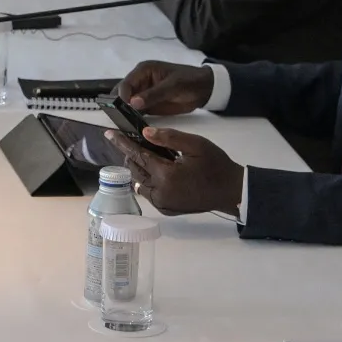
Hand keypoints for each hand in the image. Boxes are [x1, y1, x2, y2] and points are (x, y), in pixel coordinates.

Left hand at [108, 125, 243, 215]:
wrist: (232, 191)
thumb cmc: (216, 165)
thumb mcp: (196, 145)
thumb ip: (169, 137)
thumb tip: (145, 133)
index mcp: (166, 175)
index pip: (138, 155)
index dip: (122, 143)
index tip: (109, 134)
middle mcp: (160, 192)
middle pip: (135, 170)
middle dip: (131, 154)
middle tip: (134, 141)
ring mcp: (163, 203)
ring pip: (139, 182)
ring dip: (138, 168)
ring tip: (145, 155)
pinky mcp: (167, 209)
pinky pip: (148, 193)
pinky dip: (146, 181)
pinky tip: (154, 171)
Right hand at [115, 60, 215, 114]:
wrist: (205, 89)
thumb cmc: (189, 81)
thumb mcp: (173, 86)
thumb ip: (153, 94)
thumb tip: (133, 103)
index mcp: (143, 71)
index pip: (126, 83)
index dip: (123, 96)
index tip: (123, 109)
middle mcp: (140, 81)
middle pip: (123, 93)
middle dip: (119, 104)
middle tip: (118, 118)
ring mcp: (144, 94)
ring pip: (127, 103)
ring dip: (125, 112)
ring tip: (123, 124)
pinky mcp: (149, 105)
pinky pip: (137, 111)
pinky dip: (133, 118)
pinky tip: (131, 126)